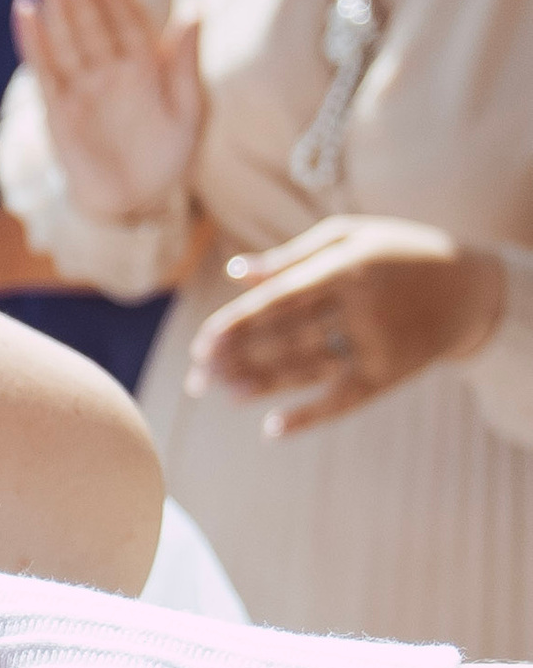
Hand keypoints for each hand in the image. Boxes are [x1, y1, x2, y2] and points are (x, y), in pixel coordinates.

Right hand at [11, 0, 201, 221]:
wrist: (136, 206)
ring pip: (67, 37)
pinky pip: (45, 70)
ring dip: (56, 3)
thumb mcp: (190, 113)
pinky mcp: (59, 110)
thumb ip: (187, 64)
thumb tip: (196, 11)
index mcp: (145, 66)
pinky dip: (33, 41)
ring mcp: (83, 88)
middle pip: (91, 20)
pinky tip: (25, 10)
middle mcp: (110, 71)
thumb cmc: (168, 159)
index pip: (125, 17)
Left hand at [190, 215, 503, 435]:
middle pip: (286, 338)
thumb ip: (292, 257)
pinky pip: (343, 401)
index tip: (200, 345)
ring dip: (261, 385)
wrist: (470, 288)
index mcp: (346, 268)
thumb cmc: (398, 255)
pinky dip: (308, 416)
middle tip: (196, 376)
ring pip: (307, 369)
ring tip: (221, 393)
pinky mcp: (390, 374)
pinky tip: (271, 429)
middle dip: (237, 359)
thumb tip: (236, 273)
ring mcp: (377, 344)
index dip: (237, 325)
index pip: (280, 301)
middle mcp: (361, 308)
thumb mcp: (350, 238)